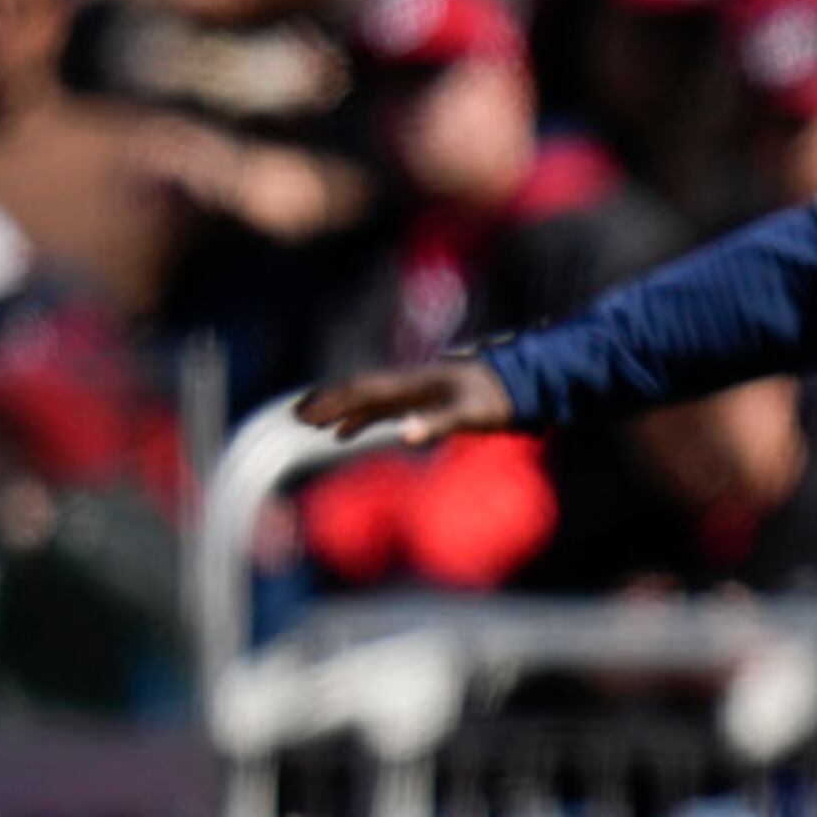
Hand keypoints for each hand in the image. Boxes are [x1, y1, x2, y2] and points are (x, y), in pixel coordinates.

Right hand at [296, 360, 517, 447]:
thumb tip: (405, 434)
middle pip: (359, 390)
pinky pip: (381, 408)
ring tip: (309, 423)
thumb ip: (439, 423)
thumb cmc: (499, 400)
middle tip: (294, 416)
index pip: (364, 390)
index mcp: (415, 381)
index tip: (306, 413)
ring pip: (366, 399)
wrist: (522, 383)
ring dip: (338, 411)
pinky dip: (359, 419)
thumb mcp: (472, 415)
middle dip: (327, 402)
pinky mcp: (423, 399)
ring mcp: (415, 390)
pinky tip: (345, 434)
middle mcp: (409, 382)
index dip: (333, 401)